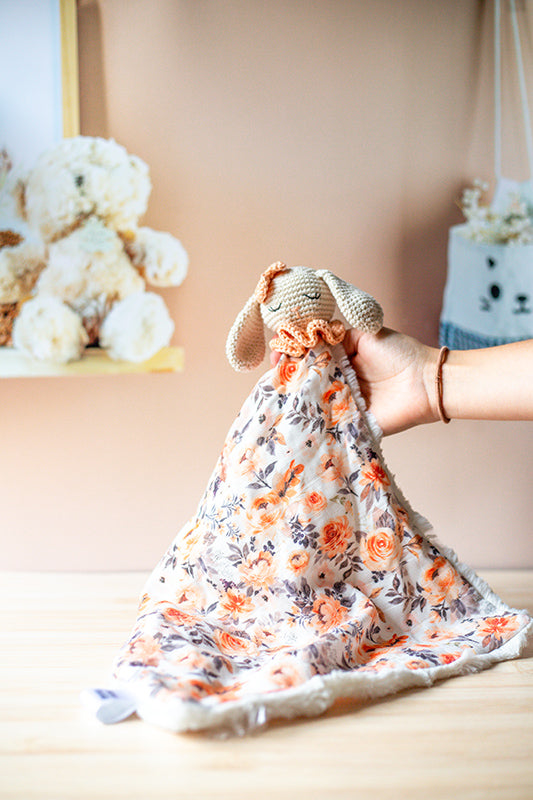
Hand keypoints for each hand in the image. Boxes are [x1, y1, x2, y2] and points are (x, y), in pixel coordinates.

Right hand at [271, 327, 439, 434]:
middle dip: (287, 376)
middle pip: (306, 379)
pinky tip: (294, 413)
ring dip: (294, 396)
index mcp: (342, 359)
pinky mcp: (350, 423)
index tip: (279, 353)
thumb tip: (310, 340)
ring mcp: (342, 403)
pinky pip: (326, 422)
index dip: (291, 354)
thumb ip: (336, 336)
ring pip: (311, 400)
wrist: (425, 383)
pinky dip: (311, 420)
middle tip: (275, 372)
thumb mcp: (365, 335)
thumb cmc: (401, 354)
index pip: (309, 356)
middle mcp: (339, 381)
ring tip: (279, 390)